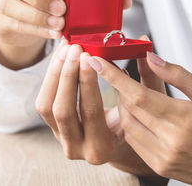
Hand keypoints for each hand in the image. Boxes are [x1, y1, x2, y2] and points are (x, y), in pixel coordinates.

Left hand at [35, 40, 166, 184]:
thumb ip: (147, 77)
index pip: (91, 113)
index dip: (88, 83)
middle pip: (63, 111)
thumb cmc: (133, 125)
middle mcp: (77, 149)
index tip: (91, 57)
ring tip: (67, 49)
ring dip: (55, 73)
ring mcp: (61, 140)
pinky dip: (50, 76)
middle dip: (68, 75)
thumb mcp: (143, 106)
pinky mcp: (52, 128)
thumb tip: (143, 43)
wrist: (116, 144)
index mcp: (101, 149)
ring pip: (46, 106)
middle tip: (76, 49)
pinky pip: (44, 102)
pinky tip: (61, 57)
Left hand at [87, 52, 191, 185]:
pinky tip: (140, 113)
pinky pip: (134, 140)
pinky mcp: (159, 167)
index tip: (97, 61)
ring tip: (132, 91)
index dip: (114, 77)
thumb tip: (150, 58)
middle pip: (129, 108)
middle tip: (119, 72)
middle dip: (119, 87)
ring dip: (124, 105)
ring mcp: (162, 157)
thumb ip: (177, 75)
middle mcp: (169, 141)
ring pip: (128, 125)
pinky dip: (131, 123)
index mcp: (183, 119)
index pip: (137, 95)